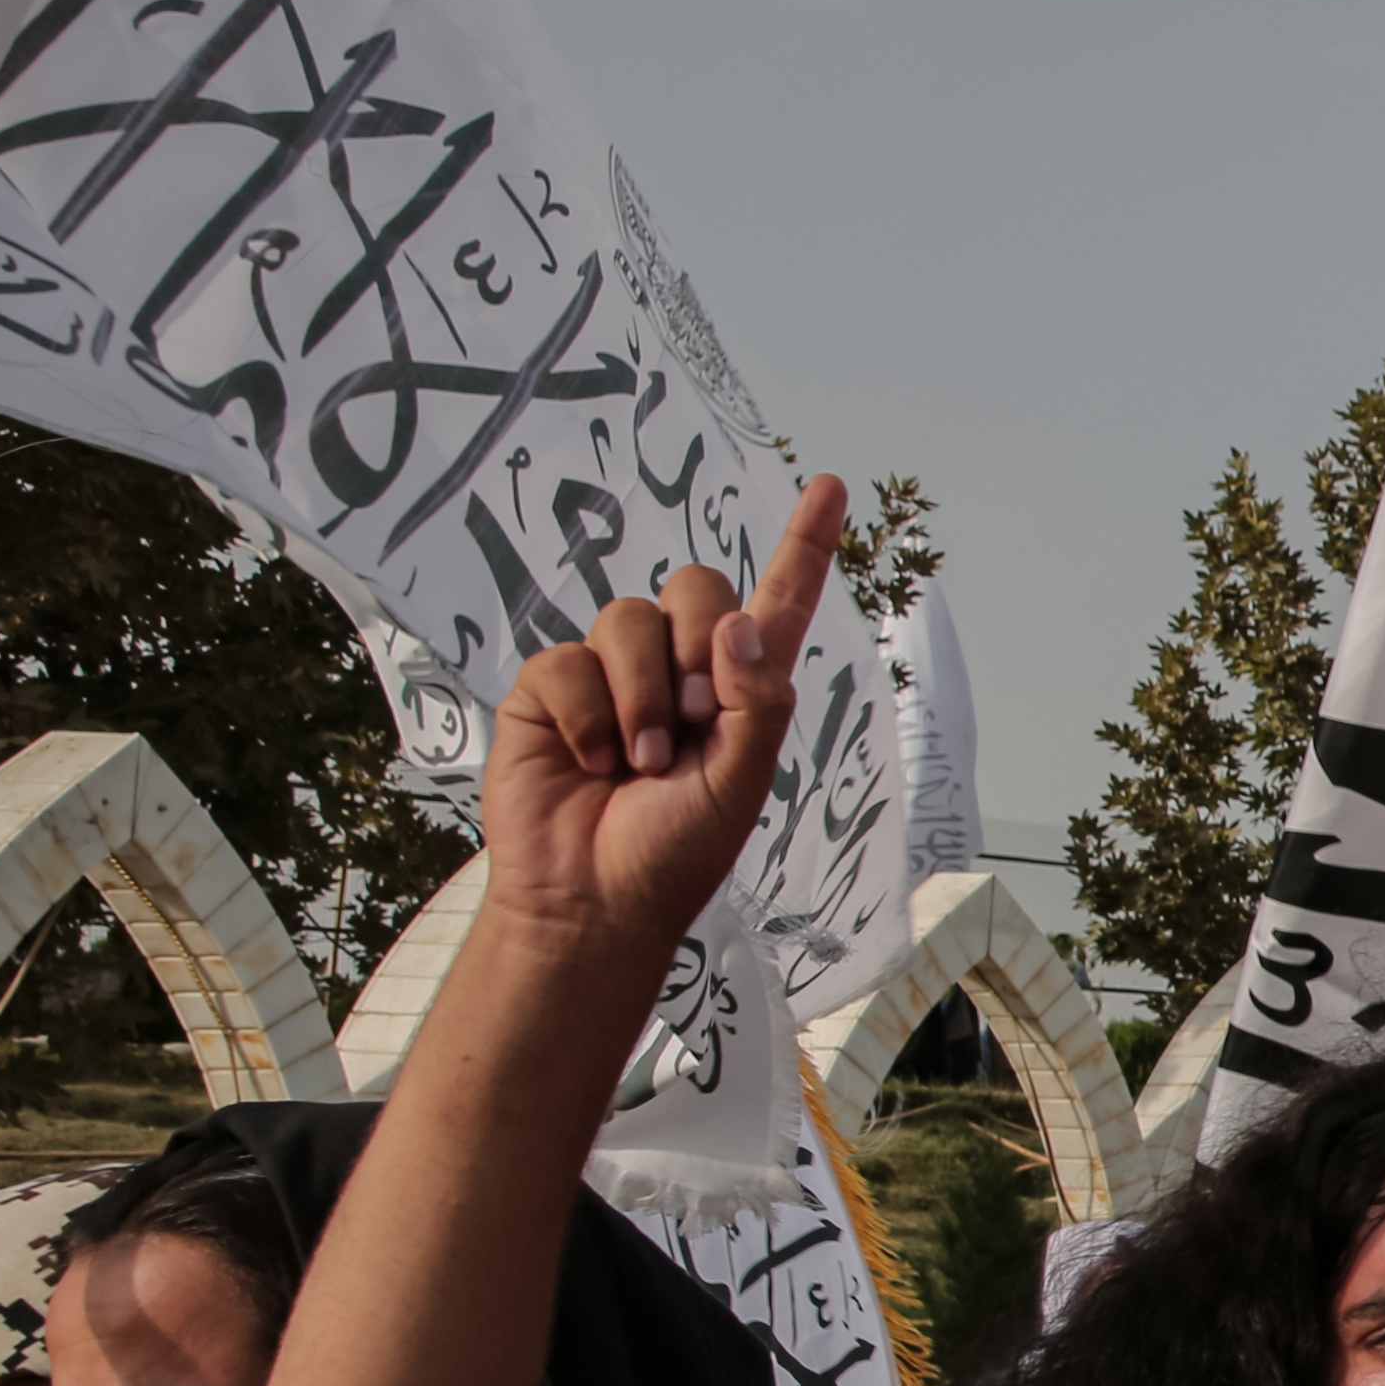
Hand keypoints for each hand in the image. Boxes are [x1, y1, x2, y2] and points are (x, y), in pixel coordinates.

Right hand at [481, 477, 844, 957]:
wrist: (593, 899)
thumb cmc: (674, 852)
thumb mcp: (741, 783)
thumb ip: (758, 702)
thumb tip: (742, 626)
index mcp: (740, 687)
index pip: (779, 600)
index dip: (804, 543)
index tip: (832, 485)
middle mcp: (677, 666)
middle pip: (696, 586)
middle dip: (698, 651)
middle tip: (692, 727)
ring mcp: (610, 672)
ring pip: (629, 618)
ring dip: (643, 699)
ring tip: (640, 763)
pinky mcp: (551, 687)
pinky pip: (569, 660)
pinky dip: (589, 716)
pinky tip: (590, 763)